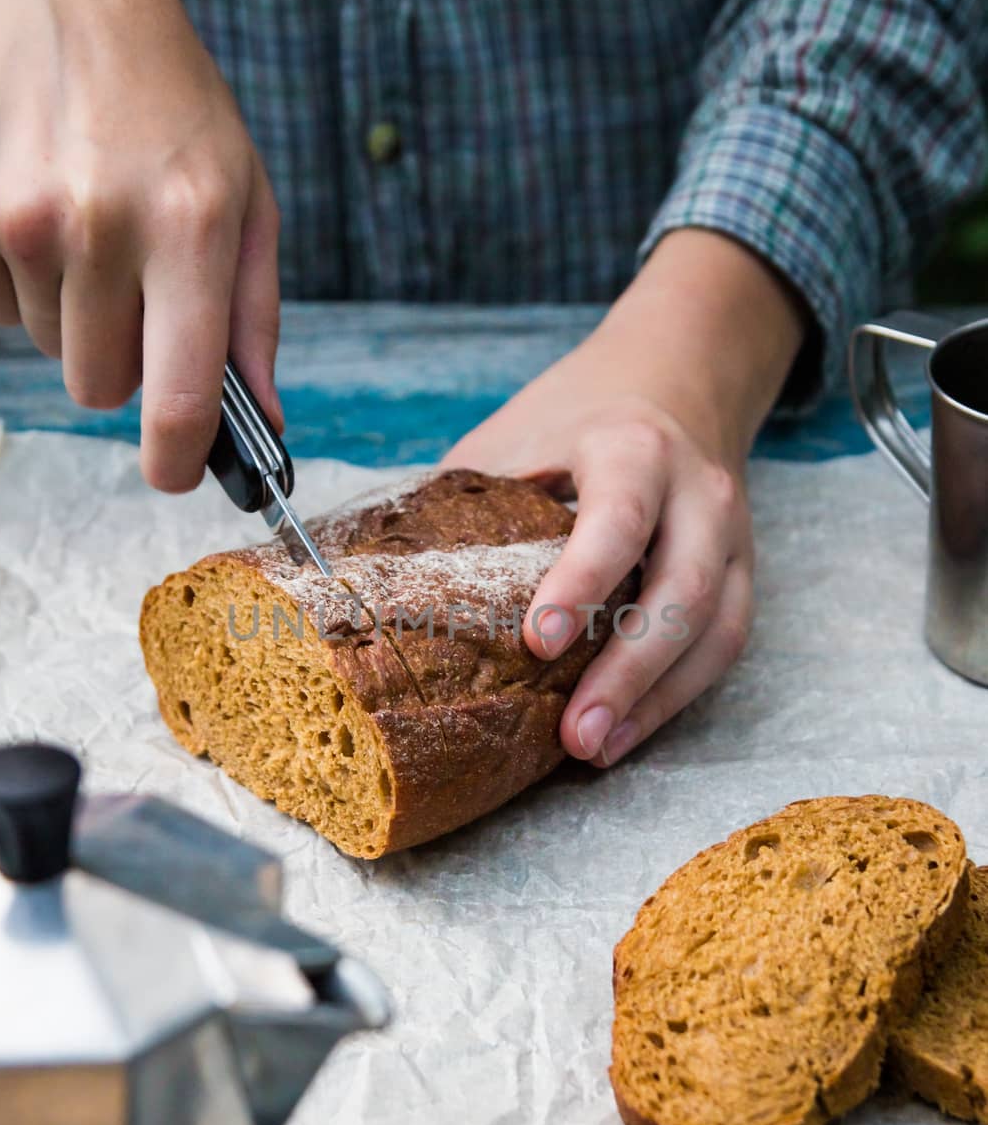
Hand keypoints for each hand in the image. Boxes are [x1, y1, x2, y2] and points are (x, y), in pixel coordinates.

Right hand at [0, 0, 280, 490]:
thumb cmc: (179, 117)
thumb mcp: (247, 202)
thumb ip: (254, 321)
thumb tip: (261, 426)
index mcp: (191, 228)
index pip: (179, 395)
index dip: (177, 459)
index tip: (175, 476)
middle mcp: (101, 224)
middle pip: (99, 389)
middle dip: (125, 364)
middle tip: (140, 291)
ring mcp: (20, 217)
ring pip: (51, 350)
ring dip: (77, 313)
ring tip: (95, 227)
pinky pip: (0, 309)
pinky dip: (26, 281)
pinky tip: (46, 208)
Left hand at [443, 230, 807, 764]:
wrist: (675, 374)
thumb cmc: (577, 413)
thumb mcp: (515, 433)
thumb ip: (468, 497)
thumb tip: (382, 574)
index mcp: (633, 449)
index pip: (619, 518)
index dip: (582, 582)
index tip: (537, 642)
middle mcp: (698, 493)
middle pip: (684, 589)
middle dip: (629, 670)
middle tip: (574, 734)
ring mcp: (732, 537)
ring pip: (715, 630)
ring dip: (656, 700)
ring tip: (596, 750)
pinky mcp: (742, 573)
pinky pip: (721, 646)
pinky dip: (674, 697)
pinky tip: (624, 732)